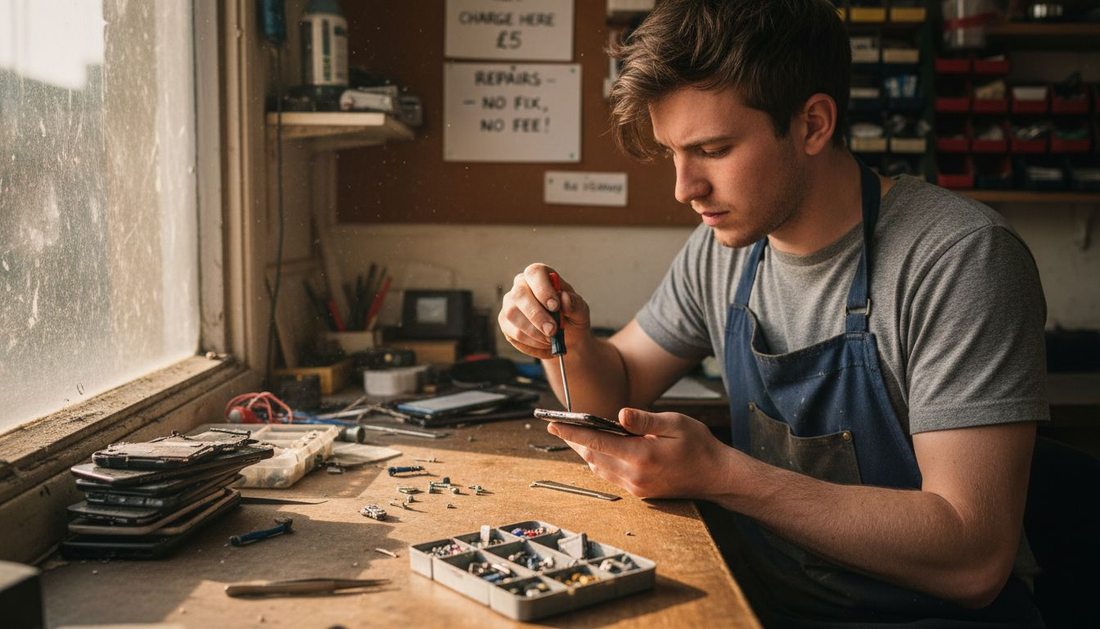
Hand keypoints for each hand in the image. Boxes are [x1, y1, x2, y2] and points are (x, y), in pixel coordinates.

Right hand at [497, 263, 590, 359]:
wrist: (566, 336)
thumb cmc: (571, 317)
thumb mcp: (581, 311)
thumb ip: (575, 304)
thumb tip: (565, 299)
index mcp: (540, 275)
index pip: (535, 273)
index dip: (543, 289)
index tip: (555, 306)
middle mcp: (521, 286)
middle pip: (519, 294)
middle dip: (536, 315)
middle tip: (553, 331)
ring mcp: (509, 304)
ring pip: (513, 315)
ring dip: (534, 332)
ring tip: (551, 340)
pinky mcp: (505, 322)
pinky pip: (513, 334)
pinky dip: (531, 344)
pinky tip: (544, 345)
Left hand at [547, 408, 733, 499]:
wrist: (716, 476)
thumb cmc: (698, 445)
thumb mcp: (675, 424)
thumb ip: (646, 420)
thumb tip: (620, 414)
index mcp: (643, 456)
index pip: (597, 443)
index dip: (572, 433)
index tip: (553, 424)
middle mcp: (635, 475)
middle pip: (593, 458)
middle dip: (574, 442)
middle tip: (559, 426)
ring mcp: (636, 487)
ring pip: (599, 469)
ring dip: (586, 453)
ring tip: (576, 435)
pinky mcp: (639, 492)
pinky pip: (611, 477)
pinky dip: (601, 462)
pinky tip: (600, 449)